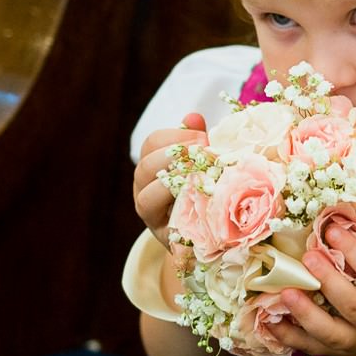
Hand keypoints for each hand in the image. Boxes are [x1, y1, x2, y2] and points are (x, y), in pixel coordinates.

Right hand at [133, 112, 206, 243]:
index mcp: (153, 167)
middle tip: (203, 152)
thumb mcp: (203, 164)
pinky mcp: (165, 237)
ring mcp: (152, 216)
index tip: (202, 136)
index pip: (151, 143)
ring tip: (198, 176)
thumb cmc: (207, 190)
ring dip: (171, 183)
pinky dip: (180, 213)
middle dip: (172, 156)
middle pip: (144, 167)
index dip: (175, 136)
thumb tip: (193, 117)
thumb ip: (196, 141)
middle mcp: (145, 190)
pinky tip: (199, 200)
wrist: (212, 234)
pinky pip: (166, 227)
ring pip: (145, 198)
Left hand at [269, 218, 355, 355]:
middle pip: (353, 305)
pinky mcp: (338, 354)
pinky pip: (312, 348)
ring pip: (330, 333)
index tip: (333, 229)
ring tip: (285, 291)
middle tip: (308, 255)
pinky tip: (268, 321)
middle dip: (329, 280)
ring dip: (305, 313)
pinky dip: (289, 337)